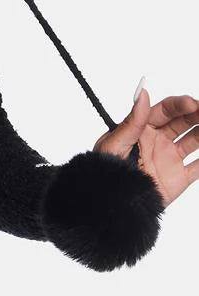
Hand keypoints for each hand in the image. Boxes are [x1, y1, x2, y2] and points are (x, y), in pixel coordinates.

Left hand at [94, 86, 198, 207]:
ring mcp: (171, 158)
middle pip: (184, 121)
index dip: (180, 104)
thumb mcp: (116, 144)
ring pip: (195, 139)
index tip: (193, 103)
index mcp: (143, 129)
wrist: (112, 202)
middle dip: (198, 114)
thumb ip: (132, 120)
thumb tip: (142, 92)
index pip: (166, 110)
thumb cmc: (106, 170)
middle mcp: (159, 140)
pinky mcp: (179, 178)